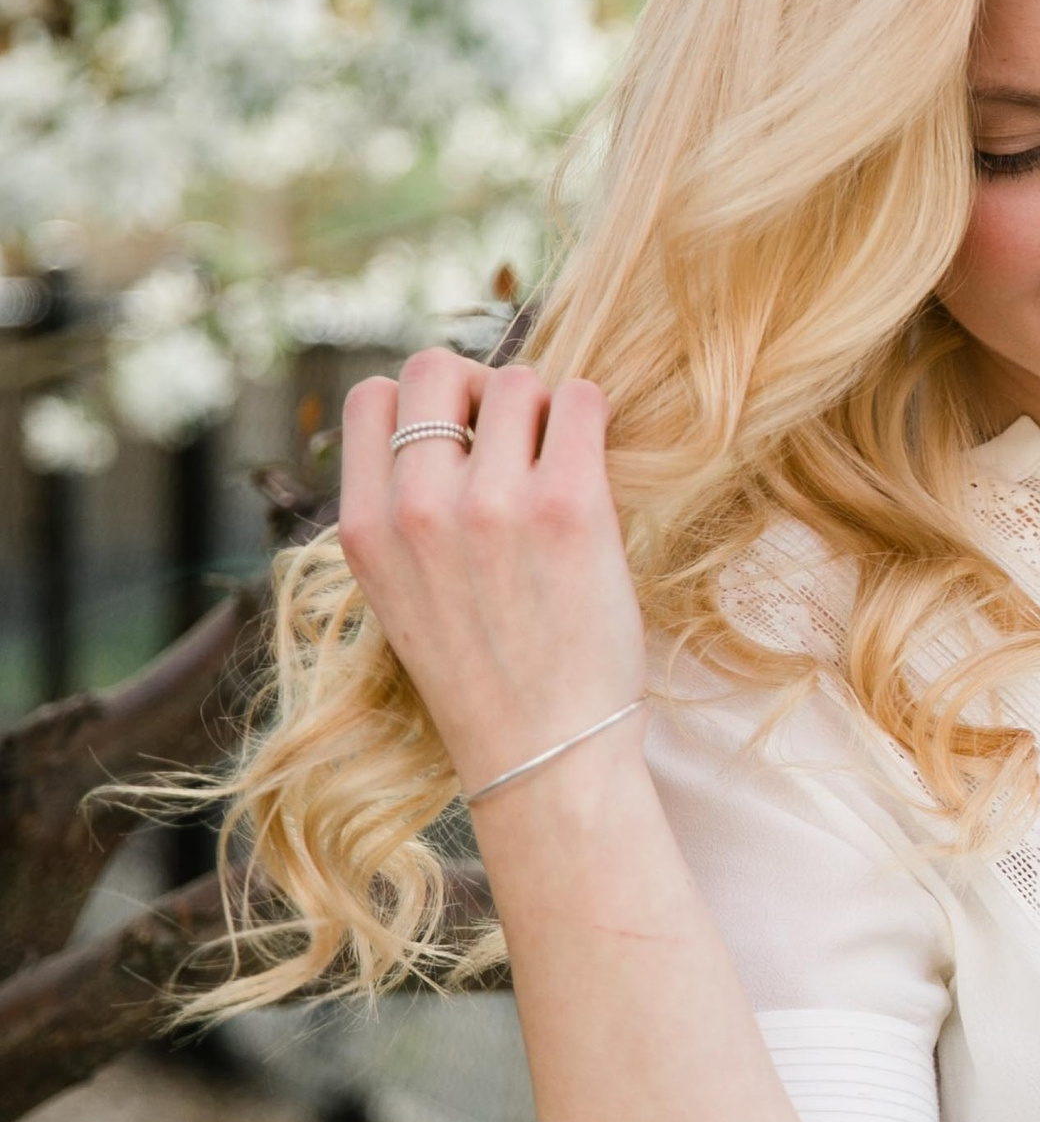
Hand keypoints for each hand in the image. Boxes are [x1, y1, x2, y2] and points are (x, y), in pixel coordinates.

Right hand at [338, 349, 646, 805]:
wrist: (544, 754)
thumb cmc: (486, 674)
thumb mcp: (401, 594)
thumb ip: (404, 510)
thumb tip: (451, 421)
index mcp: (365, 529)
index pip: (373, 398)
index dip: (424, 406)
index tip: (461, 444)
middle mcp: (418, 509)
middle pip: (438, 368)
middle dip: (481, 389)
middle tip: (515, 440)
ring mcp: (493, 505)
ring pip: (518, 381)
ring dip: (544, 410)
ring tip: (558, 469)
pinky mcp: (569, 507)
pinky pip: (580, 399)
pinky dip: (590, 413)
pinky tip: (593, 460)